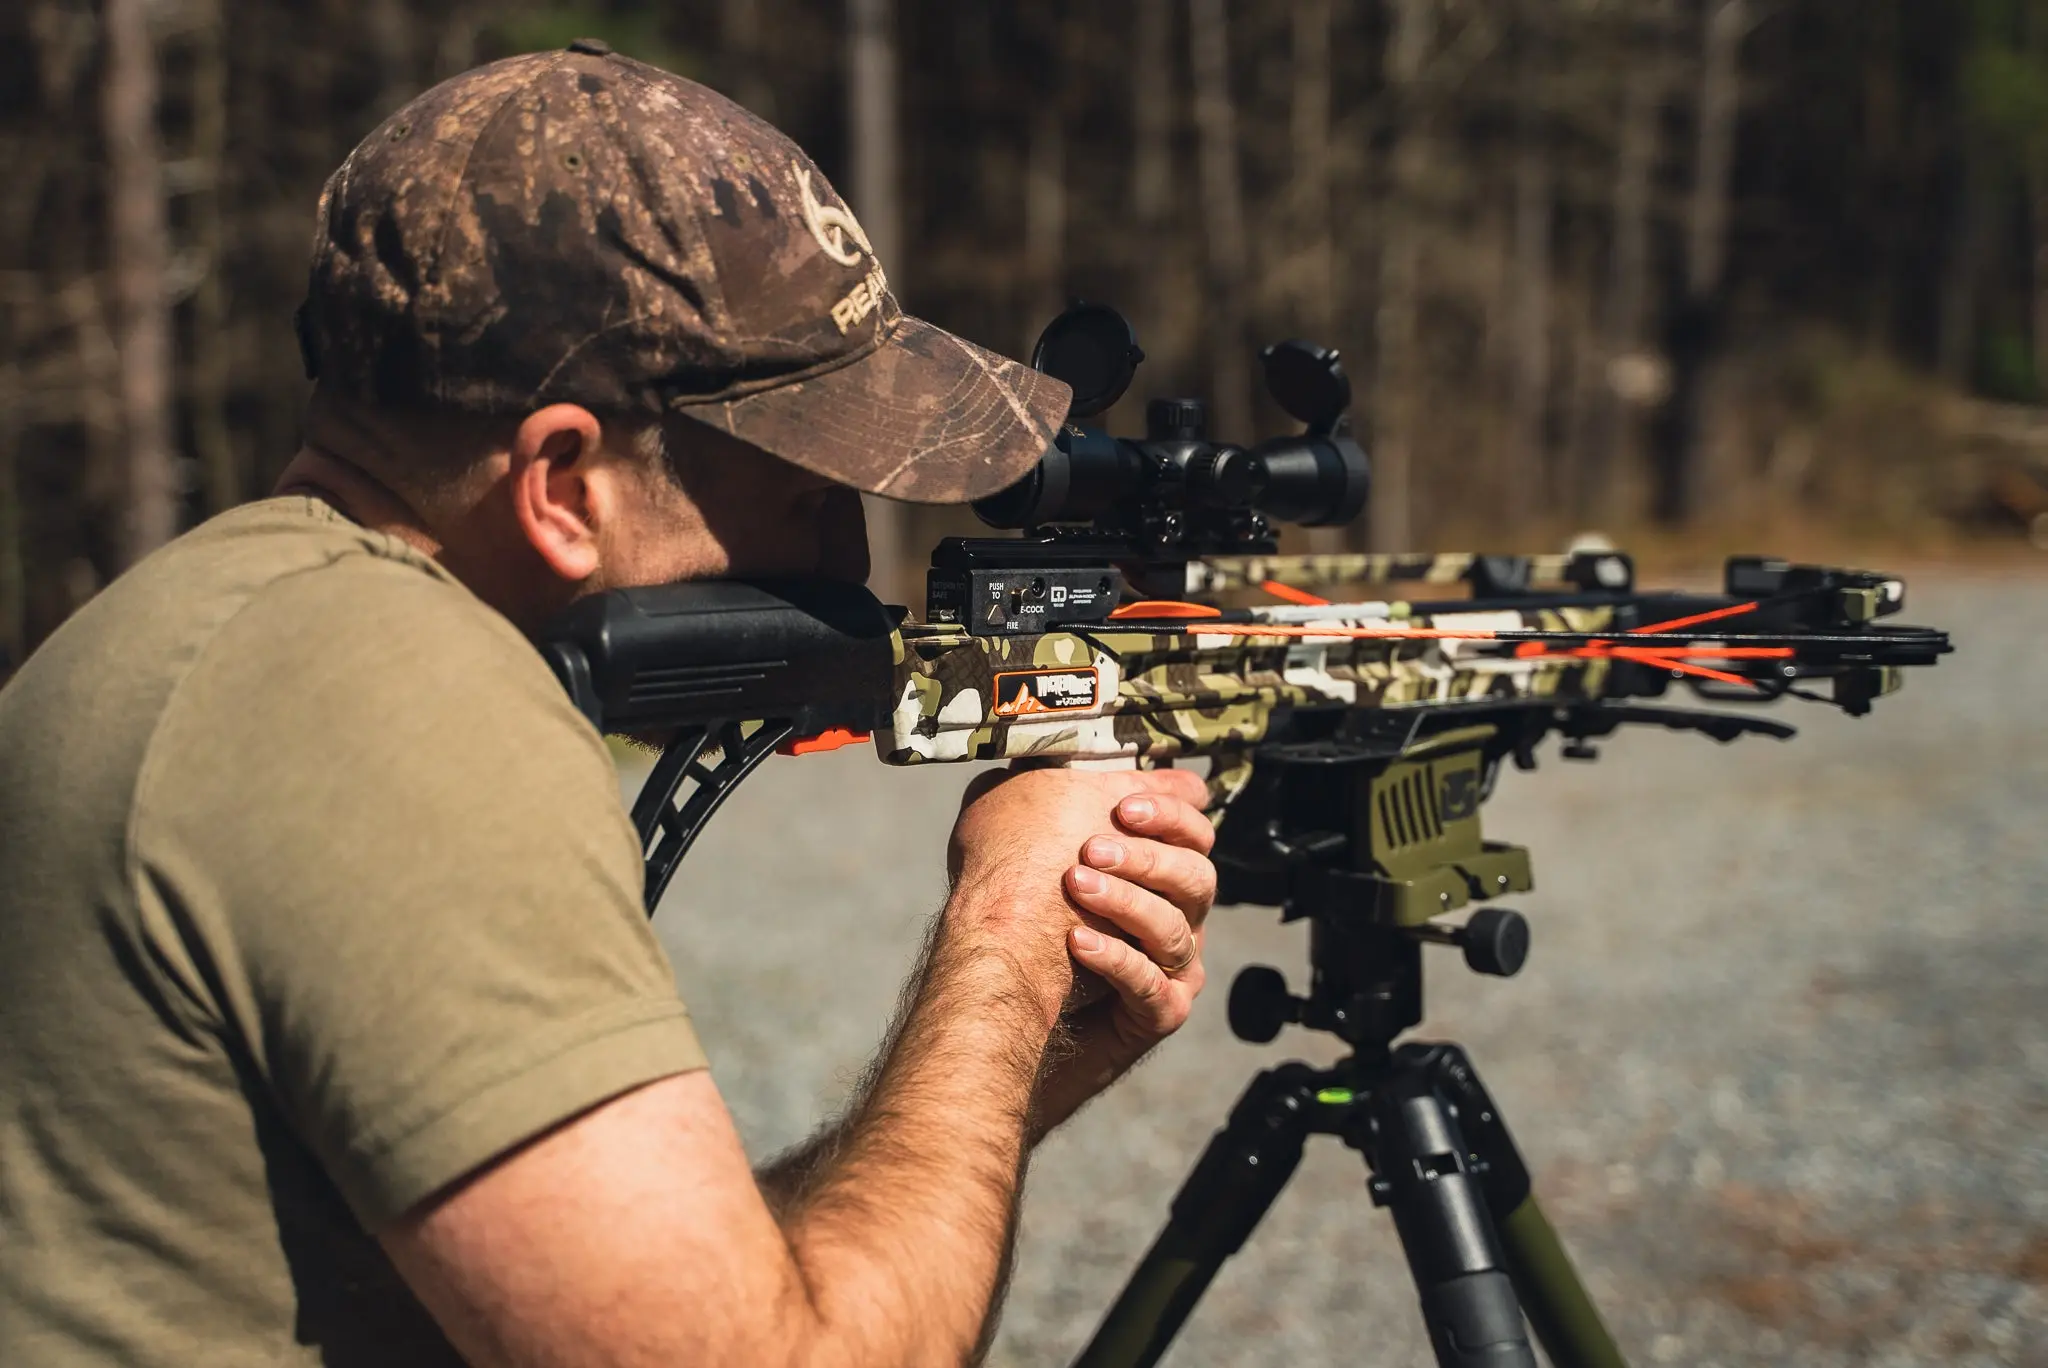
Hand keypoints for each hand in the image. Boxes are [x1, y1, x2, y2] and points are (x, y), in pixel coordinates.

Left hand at [942, 764, 1214, 1018]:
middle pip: (1198, 877)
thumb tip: (1031, 749)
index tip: (1121, 803)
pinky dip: (1118, 960)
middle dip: (1147, 857)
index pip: (1193, 831)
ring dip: (1126, 903)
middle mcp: (1173, 917)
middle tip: (1091, 849)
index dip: (1170, 812)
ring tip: (1075, 886)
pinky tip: (1076, 941)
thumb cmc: (1016, 919)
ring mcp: (1170, 969)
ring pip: (1177, 930)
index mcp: (1155, 871)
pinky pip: (1154, 987)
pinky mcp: (1157, 1014)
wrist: (1005, 1005)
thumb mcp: (1018, 840)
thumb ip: (1036, 796)